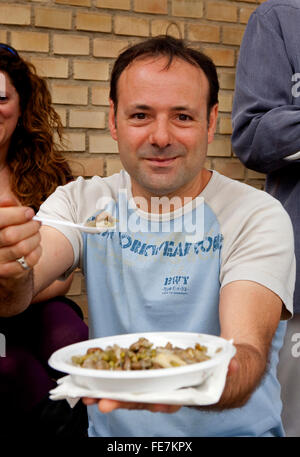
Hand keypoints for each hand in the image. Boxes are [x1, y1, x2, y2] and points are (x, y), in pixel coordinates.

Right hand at [0, 198, 41, 277]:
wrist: (4, 259)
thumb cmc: (5, 233)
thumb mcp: (4, 217)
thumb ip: (5, 208)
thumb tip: (9, 200)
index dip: (16, 214)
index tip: (30, 212)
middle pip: (11, 234)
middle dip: (30, 226)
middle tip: (37, 223)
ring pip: (22, 248)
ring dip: (35, 238)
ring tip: (37, 234)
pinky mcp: (5, 272)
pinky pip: (28, 261)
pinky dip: (37, 252)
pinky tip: (36, 247)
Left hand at [81, 358, 238, 413]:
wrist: (215, 367)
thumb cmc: (219, 370)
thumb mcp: (228, 367)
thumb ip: (230, 366)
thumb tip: (234, 364)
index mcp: (184, 393)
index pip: (168, 399)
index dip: (154, 401)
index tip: (140, 402)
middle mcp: (166, 391)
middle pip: (142, 399)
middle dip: (122, 401)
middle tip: (102, 402)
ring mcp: (154, 383)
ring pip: (130, 391)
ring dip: (109, 393)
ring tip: (88, 396)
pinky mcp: (146, 372)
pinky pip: (127, 377)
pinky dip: (110, 380)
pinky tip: (92, 381)